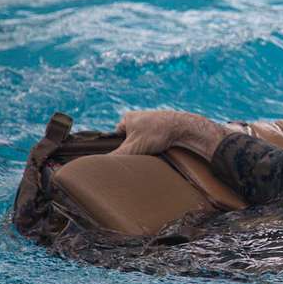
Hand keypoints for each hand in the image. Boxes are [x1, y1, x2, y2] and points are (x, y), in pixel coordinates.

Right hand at [112, 110, 226, 159]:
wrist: (184, 128)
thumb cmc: (158, 134)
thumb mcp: (133, 148)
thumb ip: (116, 156)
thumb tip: (98, 165)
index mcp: (127, 119)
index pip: (115, 138)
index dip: (120, 148)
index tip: (128, 154)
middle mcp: (138, 118)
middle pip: (129, 141)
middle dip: (133, 149)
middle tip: (141, 153)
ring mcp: (151, 122)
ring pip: (142, 142)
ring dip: (145, 148)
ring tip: (152, 150)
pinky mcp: (162, 128)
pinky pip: (153, 141)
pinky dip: (155, 146)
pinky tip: (160, 149)